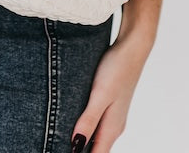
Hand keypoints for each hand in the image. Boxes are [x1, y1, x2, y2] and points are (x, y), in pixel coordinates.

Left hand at [70, 33, 151, 151]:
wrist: (132, 46)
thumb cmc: (117, 68)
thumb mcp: (100, 94)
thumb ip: (89, 120)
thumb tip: (76, 144)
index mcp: (112, 127)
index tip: (63, 152)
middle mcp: (114, 125)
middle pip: (96, 149)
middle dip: (79, 150)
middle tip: (56, 145)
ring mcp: (114, 115)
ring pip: (97, 136)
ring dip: (83, 140)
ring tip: (62, 136)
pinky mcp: (111, 103)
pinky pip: (98, 123)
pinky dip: (86, 127)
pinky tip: (75, 120)